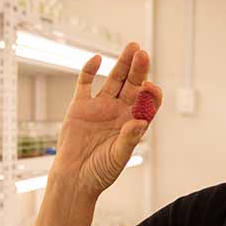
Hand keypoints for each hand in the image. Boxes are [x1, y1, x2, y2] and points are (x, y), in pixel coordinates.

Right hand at [52, 42, 162, 197]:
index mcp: (133, 122)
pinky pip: (85, 84)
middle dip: (139, 70)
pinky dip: (89, 71)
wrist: (73, 178)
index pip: (148, 102)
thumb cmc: (100, 172)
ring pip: (114, 79)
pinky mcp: (80, 106)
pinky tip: (97, 59)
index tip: (150, 88)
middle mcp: (119, 111)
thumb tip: (140, 122)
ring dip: (122, 64)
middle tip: (143, 54)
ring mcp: (100, 106)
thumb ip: (129, 139)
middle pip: (133, 85)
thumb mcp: (118, 157)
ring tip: (132, 47)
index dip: (151, 94)